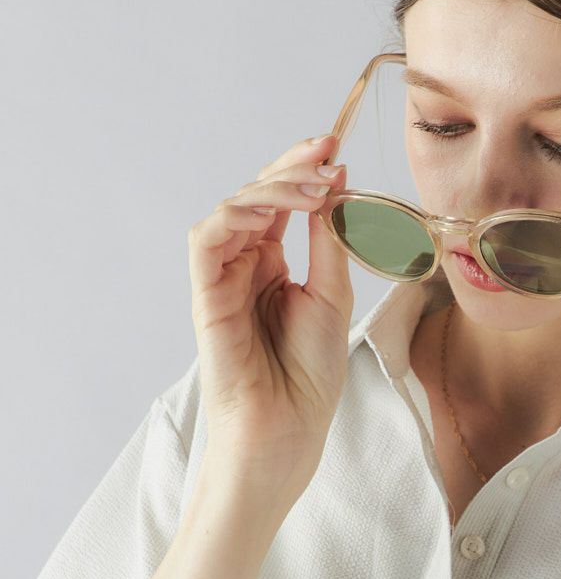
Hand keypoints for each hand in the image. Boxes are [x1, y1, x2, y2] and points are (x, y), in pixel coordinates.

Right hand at [187, 132, 353, 501]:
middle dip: (292, 167)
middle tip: (327, 151)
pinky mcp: (205, 294)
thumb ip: (329, 240)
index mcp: (276, 267)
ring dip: (273, 189)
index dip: (305, 171)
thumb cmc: (310, 377)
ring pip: (234, 209)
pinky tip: (276, 212)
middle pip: (258, 196)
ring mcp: (223, 278)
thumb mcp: (334, 297)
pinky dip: (238, 215)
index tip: (336, 149)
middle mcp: (246, 265)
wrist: (287, 429)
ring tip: (314, 187)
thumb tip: (337, 183)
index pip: (284, 204)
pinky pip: (206, 238)